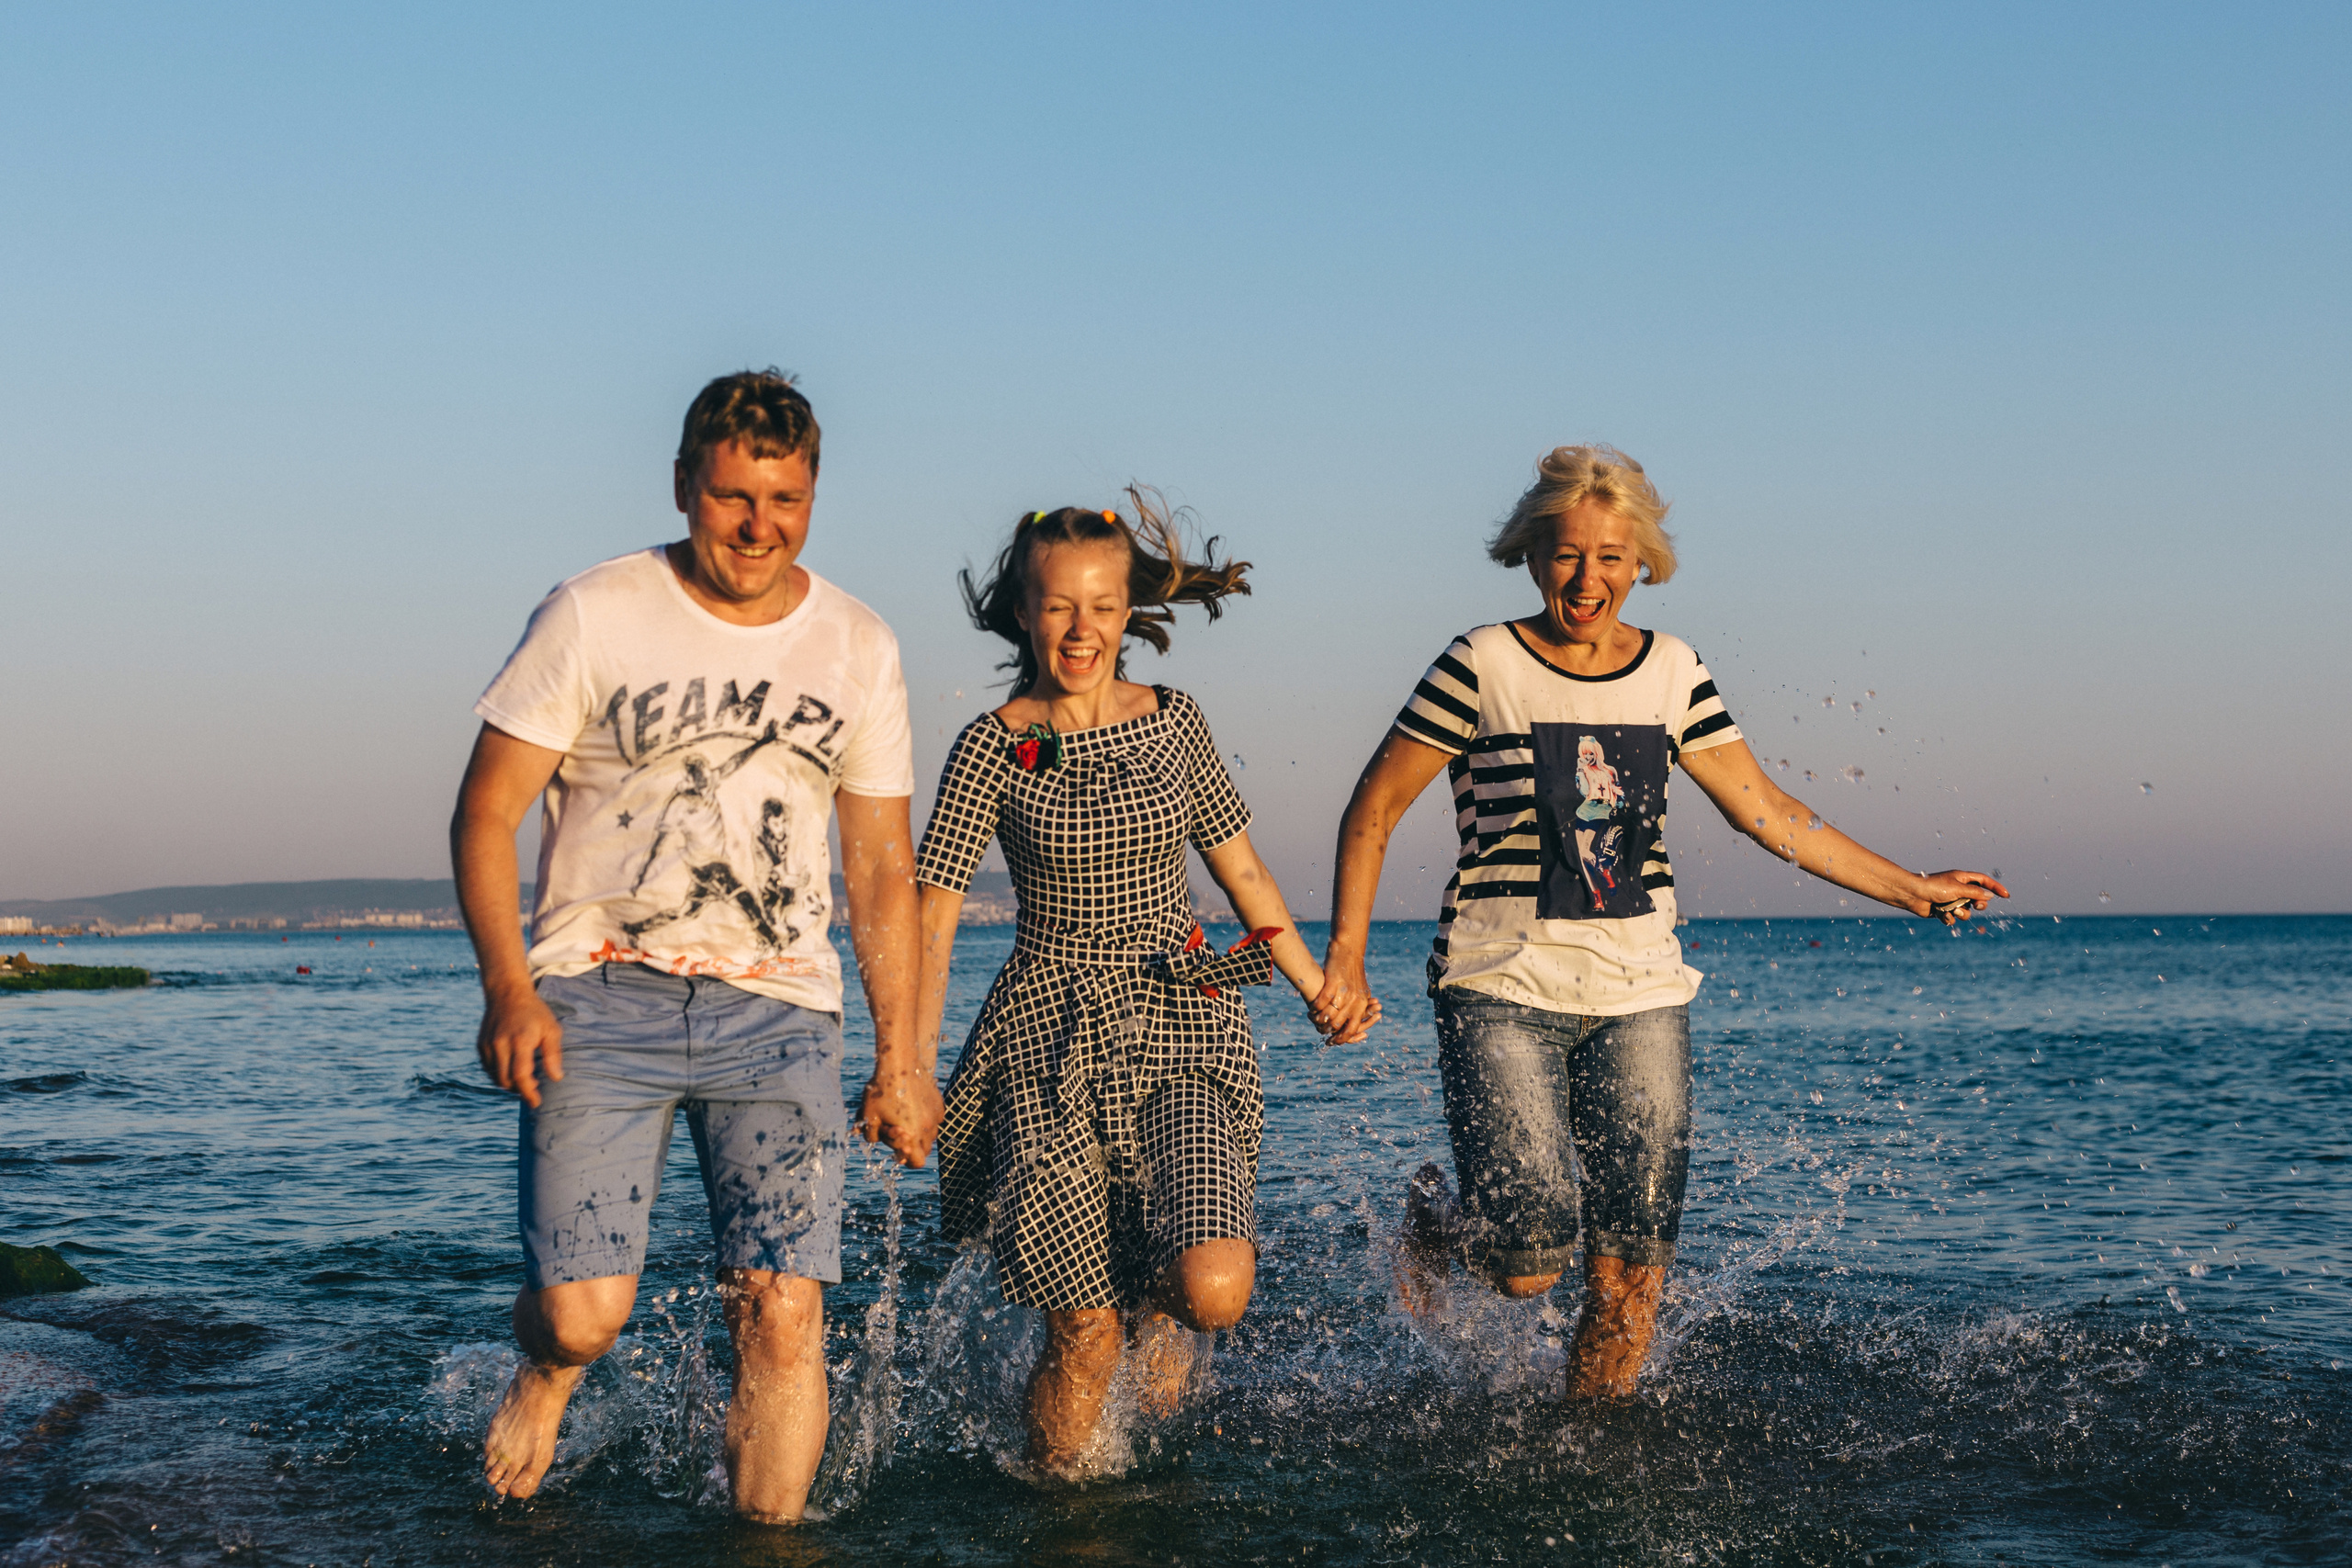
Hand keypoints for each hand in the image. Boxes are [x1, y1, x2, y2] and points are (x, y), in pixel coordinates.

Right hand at [477, 984, 564, 1108]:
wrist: (507, 993)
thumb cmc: (535, 1013)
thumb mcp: (551, 1029)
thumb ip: (553, 1054)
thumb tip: (556, 1078)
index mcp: (520, 1040)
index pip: (520, 1075)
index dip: (528, 1093)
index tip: (536, 1103)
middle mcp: (500, 1044)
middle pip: (506, 1080)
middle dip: (520, 1090)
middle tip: (534, 1088)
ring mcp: (488, 1045)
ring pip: (496, 1077)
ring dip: (509, 1084)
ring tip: (524, 1078)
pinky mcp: (480, 1045)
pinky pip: (489, 1069)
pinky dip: (499, 1075)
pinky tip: (512, 1069)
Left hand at [857, 1068, 944, 1167]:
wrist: (900, 1063)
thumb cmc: (882, 1091)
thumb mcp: (868, 1116)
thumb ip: (871, 1135)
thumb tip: (875, 1141)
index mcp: (911, 1135)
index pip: (917, 1162)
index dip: (907, 1160)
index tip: (898, 1150)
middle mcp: (927, 1129)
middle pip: (925, 1150)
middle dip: (913, 1147)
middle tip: (899, 1133)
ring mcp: (935, 1116)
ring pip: (931, 1135)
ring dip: (920, 1133)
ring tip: (906, 1119)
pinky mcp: (939, 1104)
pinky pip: (935, 1119)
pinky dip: (927, 1119)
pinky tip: (914, 1106)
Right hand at [1309, 959, 1382, 1044]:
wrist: (1349, 949)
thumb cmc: (1353, 971)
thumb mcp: (1360, 990)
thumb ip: (1359, 1005)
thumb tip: (1357, 1023)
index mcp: (1362, 1003)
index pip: (1352, 1029)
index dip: (1341, 1039)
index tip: (1331, 1042)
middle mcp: (1355, 1000)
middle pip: (1340, 1025)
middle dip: (1328, 1032)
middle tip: (1320, 1032)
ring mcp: (1344, 991)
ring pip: (1330, 1015)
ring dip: (1319, 1020)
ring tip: (1313, 1020)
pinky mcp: (1333, 982)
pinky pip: (1322, 1001)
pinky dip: (1315, 1007)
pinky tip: (1311, 1009)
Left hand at [1912, 870, 2009, 924]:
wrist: (1912, 895)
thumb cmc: (1933, 887)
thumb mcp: (1958, 888)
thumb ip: (1975, 893)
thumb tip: (1990, 896)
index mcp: (1962, 878)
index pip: (1984, 881)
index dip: (1996, 887)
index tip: (2007, 895)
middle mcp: (1958, 889)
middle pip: (1978, 899)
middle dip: (1979, 904)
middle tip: (1976, 905)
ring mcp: (1951, 900)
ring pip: (1967, 911)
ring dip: (1961, 912)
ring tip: (1952, 909)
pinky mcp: (1943, 911)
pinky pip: (1954, 918)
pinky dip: (1949, 917)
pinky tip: (1939, 913)